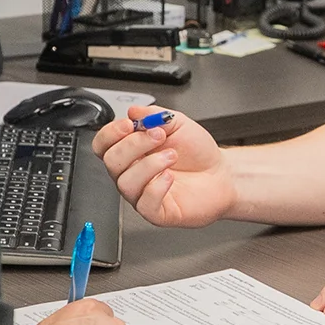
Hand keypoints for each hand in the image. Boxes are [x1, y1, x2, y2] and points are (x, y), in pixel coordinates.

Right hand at [92, 107, 236, 227]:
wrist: (220, 174)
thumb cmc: (197, 153)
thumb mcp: (176, 123)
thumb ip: (153, 114)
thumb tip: (133, 111)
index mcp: (131, 151)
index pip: (103, 144)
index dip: (110, 133)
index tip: (129, 124)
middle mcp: (132, 173)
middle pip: (111, 161)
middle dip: (134, 144)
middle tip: (159, 136)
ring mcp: (142, 194)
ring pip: (125, 183)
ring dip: (149, 164)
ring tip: (171, 156)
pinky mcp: (157, 212)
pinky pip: (144, 203)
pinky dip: (156, 187)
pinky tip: (170, 176)